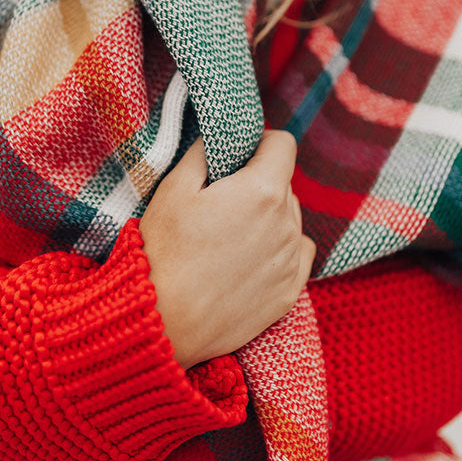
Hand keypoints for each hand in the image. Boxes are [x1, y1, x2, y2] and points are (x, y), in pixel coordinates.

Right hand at [140, 131, 315, 368]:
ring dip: (270, 217)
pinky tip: (249, 259)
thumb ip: (204, 153)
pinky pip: (298, 254)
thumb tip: (221, 139)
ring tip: (230, 236)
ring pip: (291, 219)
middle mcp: (287, 223)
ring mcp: (291, 260)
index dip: (262, 143)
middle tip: (224, 201)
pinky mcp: (289, 292)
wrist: (163, 322)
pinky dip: (281, 249)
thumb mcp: (173, 188)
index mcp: (262, 191)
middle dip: (260, 183)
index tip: (243, 155)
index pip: (283, 145)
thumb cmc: (164, 251)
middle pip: (284, 184)